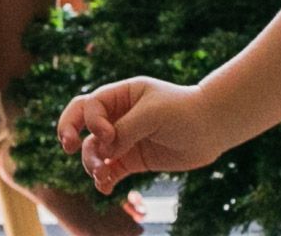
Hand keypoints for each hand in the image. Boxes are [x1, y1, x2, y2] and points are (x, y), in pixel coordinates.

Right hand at [58, 78, 222, 192]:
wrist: (212, 128)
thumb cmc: (184, 111)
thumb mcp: (153, 114)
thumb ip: (125, 130)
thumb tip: (103, 150)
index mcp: (121, 94)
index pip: (90, 106)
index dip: (92, 123)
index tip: (110, 137)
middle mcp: (118, 115)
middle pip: (80, 122)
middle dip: (68, 132)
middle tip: (68, 146)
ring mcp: (123, 138)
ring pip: (94, 151)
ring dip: (91, 164)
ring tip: (102, 174)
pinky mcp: (132, 159)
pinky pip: (109, 170)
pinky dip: (103, 179)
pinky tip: (105, 186)